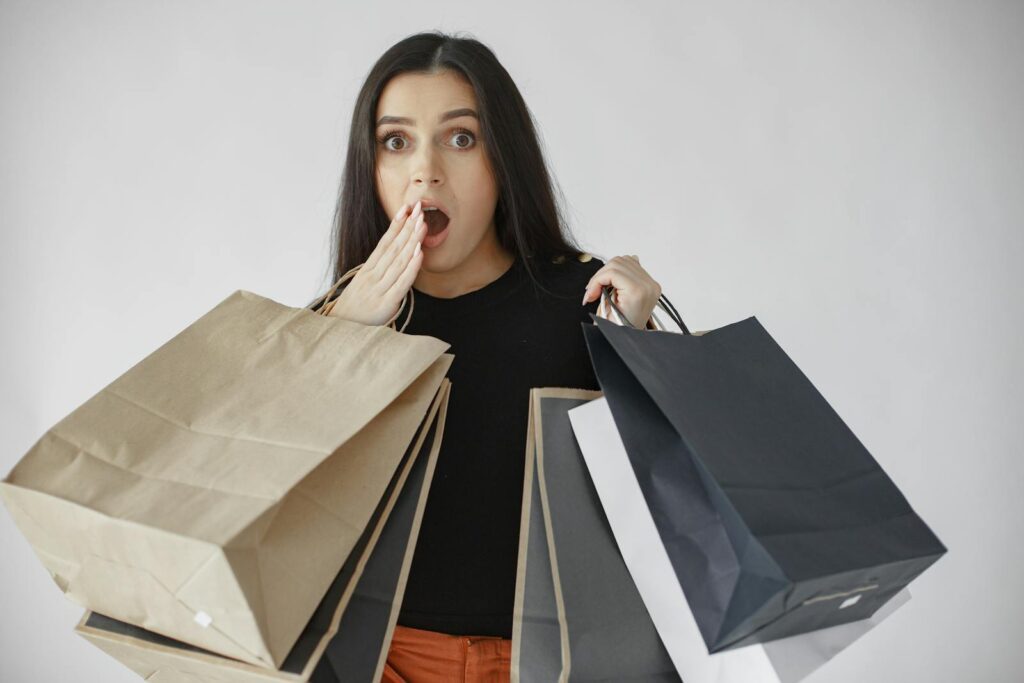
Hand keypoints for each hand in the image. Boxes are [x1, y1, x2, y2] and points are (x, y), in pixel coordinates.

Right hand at [327, 201, 426, 325]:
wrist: (340, 332)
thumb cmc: (354, 310)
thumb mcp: (362, 286)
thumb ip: (377, 272)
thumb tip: (394, 258)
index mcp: (367, 270)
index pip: (384, 243)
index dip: (396, 225)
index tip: (406, 209)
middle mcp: (372, 276)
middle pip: (393, 248)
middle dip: (408, 227)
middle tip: (420, 209)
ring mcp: (379, 289)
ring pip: (398, 261)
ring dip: (412, 241)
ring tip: (422, 225)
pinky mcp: (386, 303)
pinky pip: (401, 282)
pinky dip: (411, 267)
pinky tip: (419, 254)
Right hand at [581, 255, 661, 328]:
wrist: (631, 340)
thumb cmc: (619, 330)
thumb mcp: (605, 311)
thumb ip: (601, 289)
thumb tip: (596, 282)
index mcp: (638, 292)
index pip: (613, 272)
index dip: (596, 281)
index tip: (590, 295)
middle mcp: (648, 285)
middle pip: (617, 263)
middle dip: (600, 276)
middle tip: (593, 292)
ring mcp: (651, 283)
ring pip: (624, 260)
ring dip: (609, 272)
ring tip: (602, 287)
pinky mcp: (650, 283)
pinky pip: (633, 264)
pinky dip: (620, 269)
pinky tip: (615, 282)